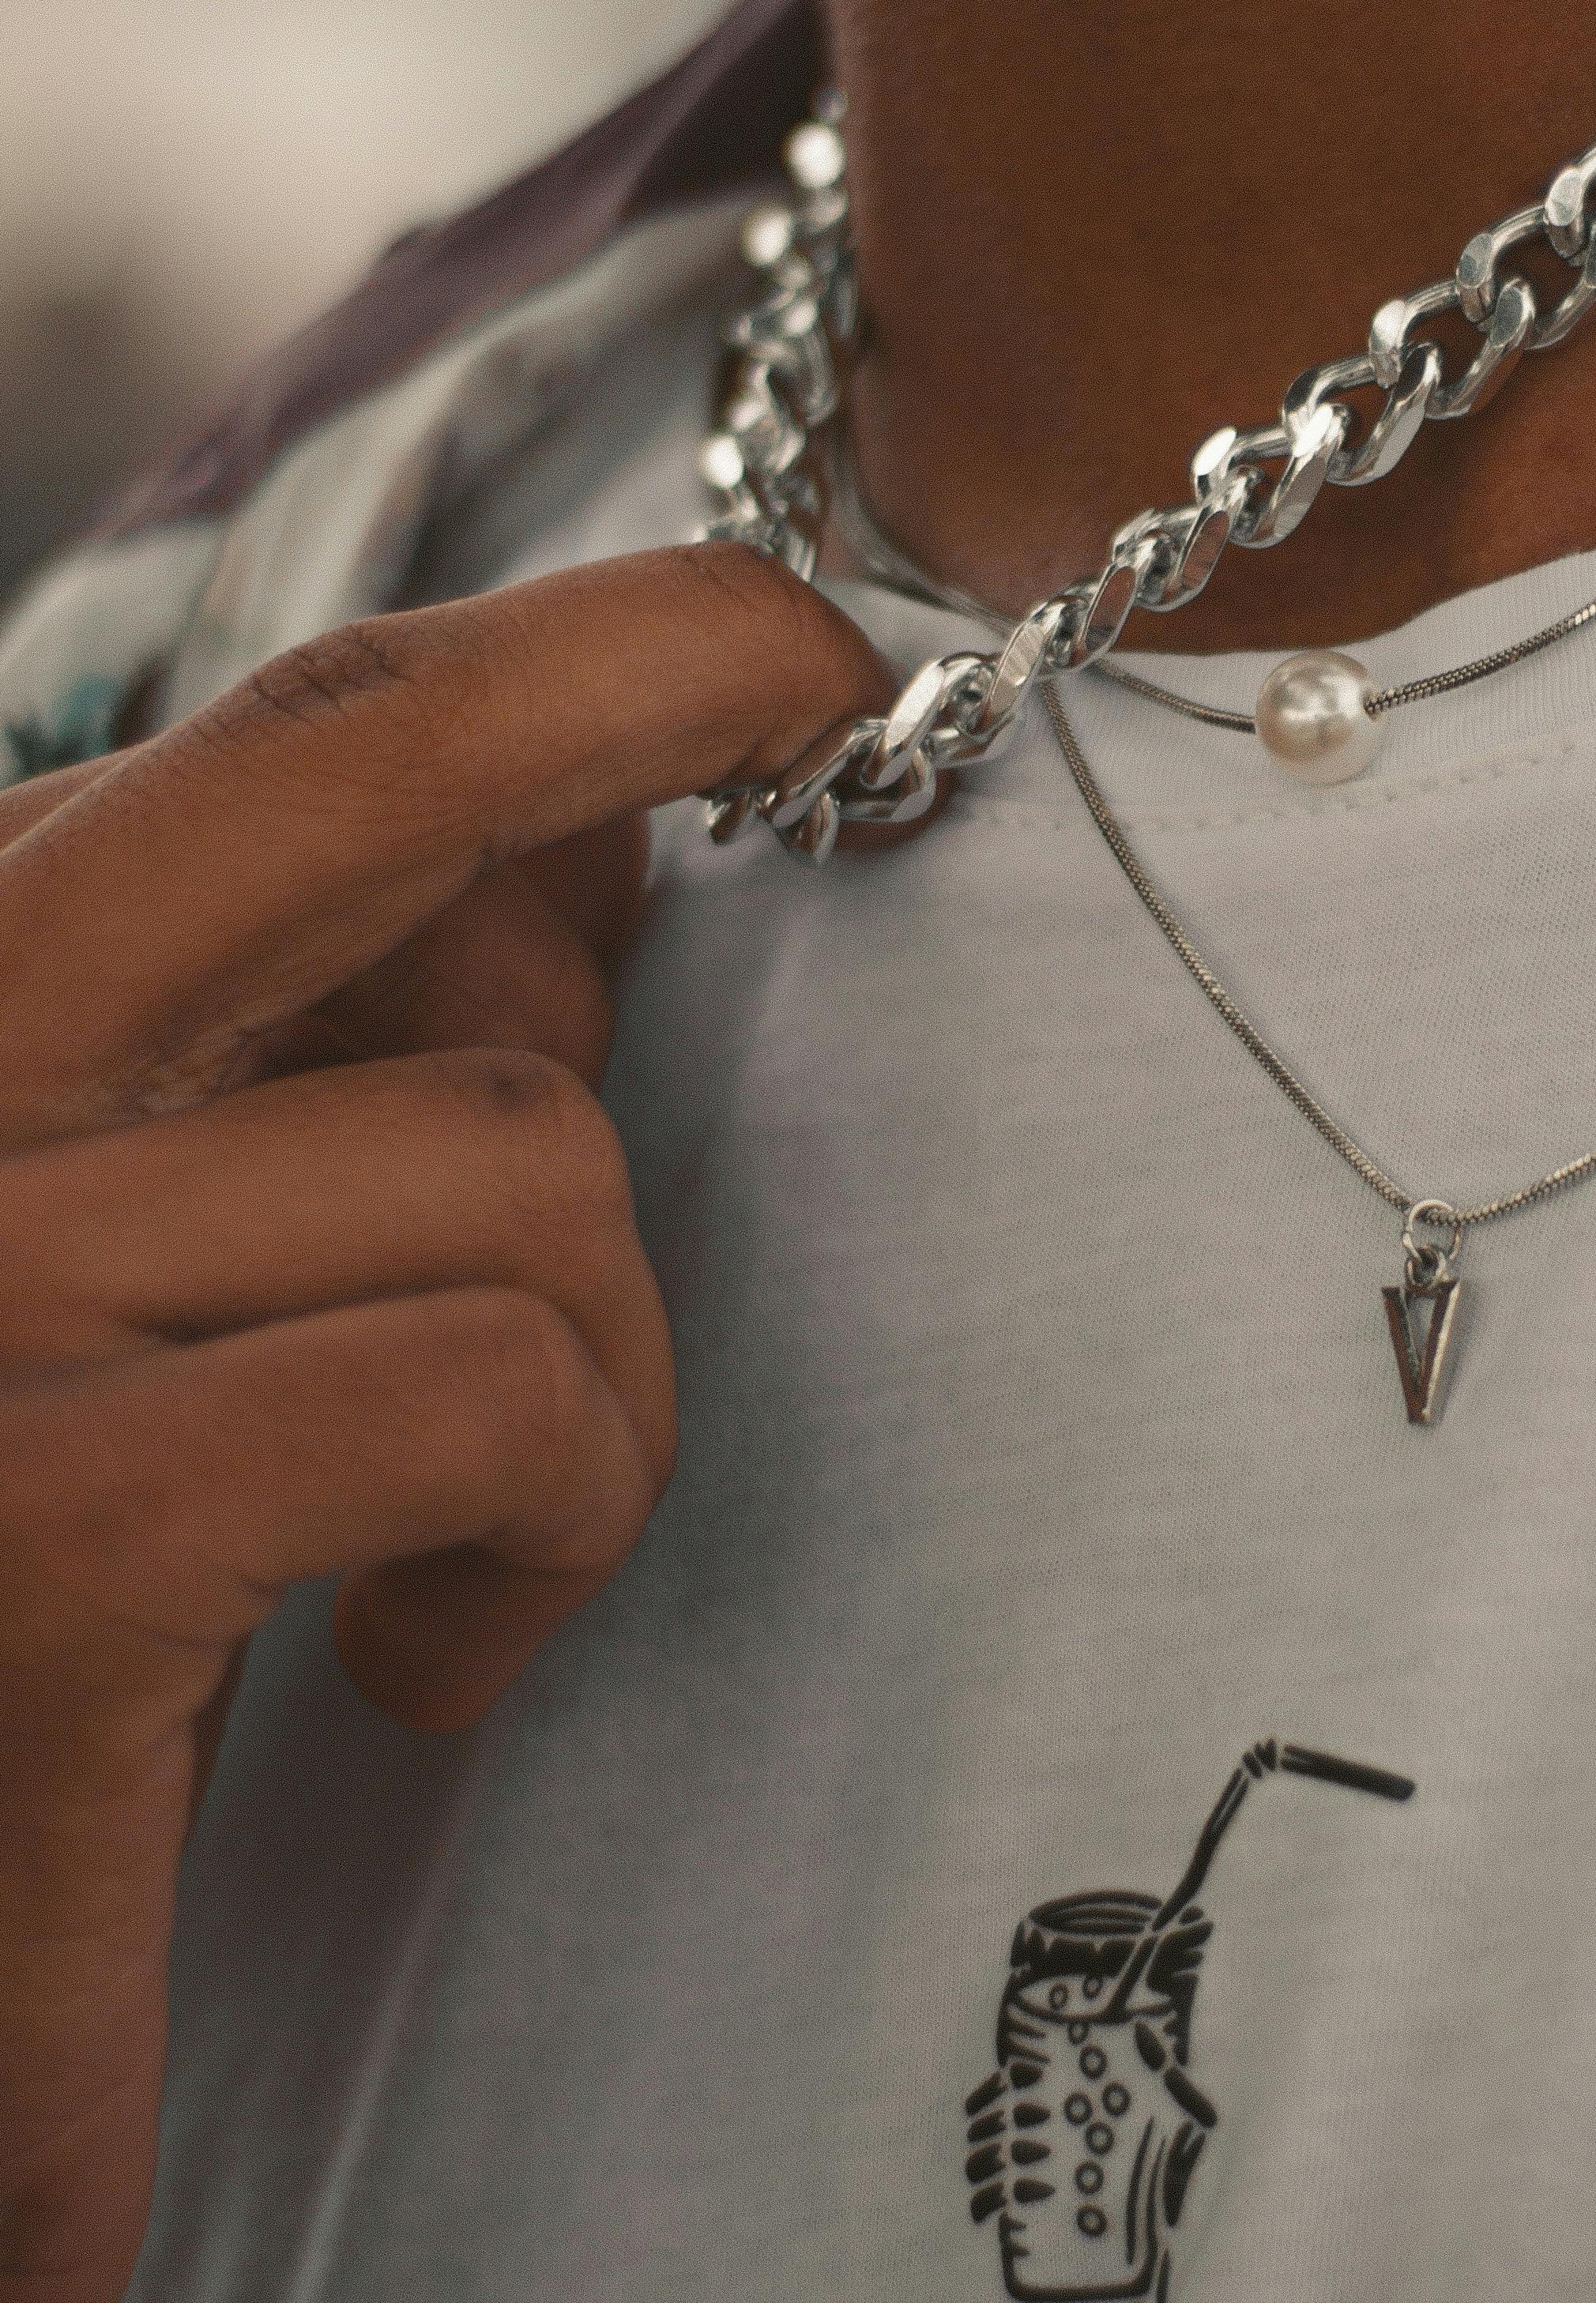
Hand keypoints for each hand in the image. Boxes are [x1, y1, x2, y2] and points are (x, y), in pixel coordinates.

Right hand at [0, 544, 898, 2302]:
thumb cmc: (17, 1643)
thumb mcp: (147, 1281)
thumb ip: (318, 1059)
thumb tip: (588, 840)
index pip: (279, 749)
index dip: (565, 656)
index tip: (764, 633)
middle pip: (347, 759)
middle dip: (638, 666)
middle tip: (809, 675)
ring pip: (514, 1158)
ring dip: (596, 1385)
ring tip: (457, 1576)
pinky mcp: (39, 1532)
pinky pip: (482, 1389)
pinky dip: (538, 1530)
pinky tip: (420, 1668)